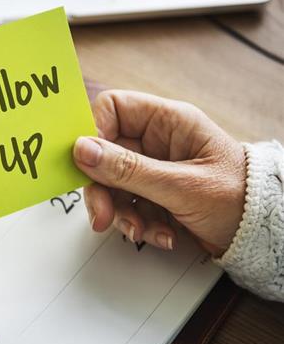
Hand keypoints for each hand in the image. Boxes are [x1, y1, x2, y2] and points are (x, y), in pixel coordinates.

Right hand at [73, 90, 245, 255]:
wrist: (261, 234)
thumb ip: (128, 169)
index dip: (93, 132)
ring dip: (120, 212)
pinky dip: (137, 223)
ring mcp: (153, 169)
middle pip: (105, 154)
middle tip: (103, 215)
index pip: (112, 109)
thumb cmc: (241, 198)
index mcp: (168, 121)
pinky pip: (127, 204)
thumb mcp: (181, 185)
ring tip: (141, 230)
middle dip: (102, 188)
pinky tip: (159, 234)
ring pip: (112, 184)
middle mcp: (156, 142)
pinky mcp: (153, 194)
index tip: (85, 163)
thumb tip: (82, 150)